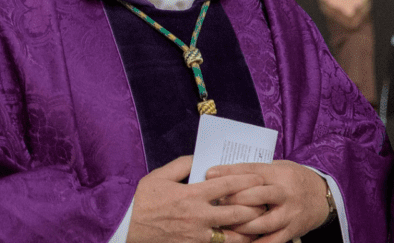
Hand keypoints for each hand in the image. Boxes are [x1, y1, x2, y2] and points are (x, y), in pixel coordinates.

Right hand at [127, 155, 265, 242]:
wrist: (126, 232)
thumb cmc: (142, 203)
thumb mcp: (158, 177)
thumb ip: (183, 165)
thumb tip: (201, 158)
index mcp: (192, 194)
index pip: (228, 184)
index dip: (247, 180)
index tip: (260, 177)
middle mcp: (198, 215)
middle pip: (237, 211)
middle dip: (255, 206)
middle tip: (267, 201)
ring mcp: (197, 235)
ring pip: (232, 235)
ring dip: (249, 230)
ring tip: (260, 224)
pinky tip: (242, 239)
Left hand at [207, 160, 331, 242]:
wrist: (323, 196)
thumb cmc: (293, 179)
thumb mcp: (279, 168)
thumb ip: (256, 172)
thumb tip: (224, 173)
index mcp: (281, 173)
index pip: (253, 171)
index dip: (231, 172)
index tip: (210, 173)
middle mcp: (286, 193)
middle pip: (257, 195)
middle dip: (234, 199)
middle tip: (216, 201)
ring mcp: (289, 213)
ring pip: (263, 222)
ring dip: (241, 224)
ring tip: (224, 224)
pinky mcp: (291, 230)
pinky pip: (271, 241)